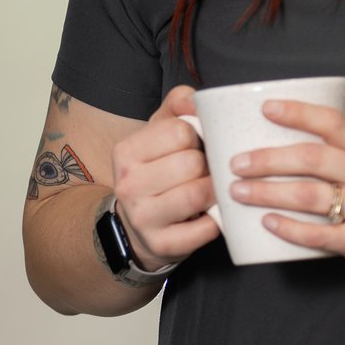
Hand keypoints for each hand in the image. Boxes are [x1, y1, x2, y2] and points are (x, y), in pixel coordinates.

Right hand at [108, 88, 221, 268]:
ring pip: (199, 193)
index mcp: (127, 151)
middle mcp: (128, 184)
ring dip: (215, 192)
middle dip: (208, 167)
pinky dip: (217, 220)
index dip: (199, 138)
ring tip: (210, 191)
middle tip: (205, 173)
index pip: (181, 131)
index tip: (196, 147)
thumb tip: (197, 99)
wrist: (138, 225)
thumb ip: (179, 106)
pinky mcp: (162, 244)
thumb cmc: (159, 171)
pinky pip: (206, 228)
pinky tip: (210, 215)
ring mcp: (142, 217)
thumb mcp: (160, 132)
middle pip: (192, 163)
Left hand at [225, 99, 344, 293]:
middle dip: (268, 159)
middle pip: (313, 158)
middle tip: (237, 163)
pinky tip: (267, 223)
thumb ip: (338, 159)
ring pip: (310, 194)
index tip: (265, 109)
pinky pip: (318, 233)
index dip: (298, 113)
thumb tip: (277, 147)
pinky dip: (289, 228)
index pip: (334, 122)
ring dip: (268, 192)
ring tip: (239, 191)